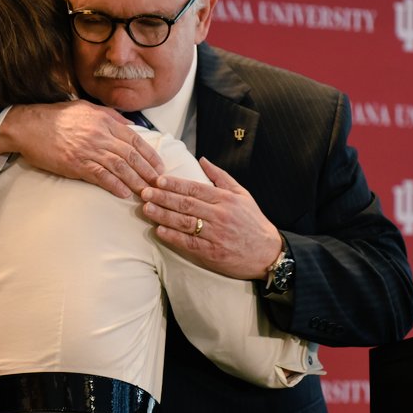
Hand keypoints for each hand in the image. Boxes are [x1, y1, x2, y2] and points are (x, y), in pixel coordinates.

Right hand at [0, 101, 163, 197]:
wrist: (29, 126)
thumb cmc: (57, 116)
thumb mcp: (87, 108)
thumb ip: (111, 116)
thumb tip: (131, 125)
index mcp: (105, 121)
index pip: (135, 139)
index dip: (150, 155)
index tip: (160, 166)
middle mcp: (100, 135)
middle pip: (131, 155)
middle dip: (148, 171)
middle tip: (159, 184)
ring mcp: (88, 150)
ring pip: (119, 167)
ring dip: (135, 181)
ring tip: (146, 193)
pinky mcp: (76, 164)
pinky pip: (100, 176)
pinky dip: (114, 185)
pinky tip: (123, 193)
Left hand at [140, 157, 281, 279]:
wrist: (268, 253)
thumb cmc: (253, 222)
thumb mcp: (242, 194)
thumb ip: (221, 177)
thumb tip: (202, 159)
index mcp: (225, 199)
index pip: (195, 188)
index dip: (175, 184)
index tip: (158, 180)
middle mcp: (220, 215)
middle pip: (186, 204)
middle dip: (163, 197)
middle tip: (145, 192)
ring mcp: (216, 234)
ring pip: (184, 222)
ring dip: (163, 215)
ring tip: (146, 209)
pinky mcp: (213, 252)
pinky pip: (189, 243)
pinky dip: (173, 237)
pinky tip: (159, 230)